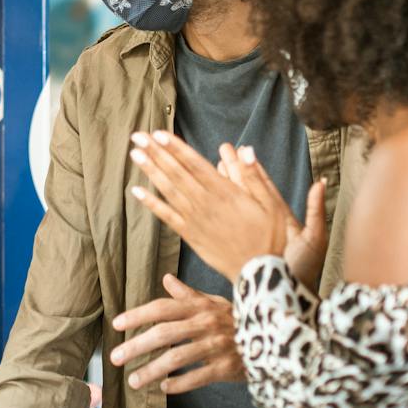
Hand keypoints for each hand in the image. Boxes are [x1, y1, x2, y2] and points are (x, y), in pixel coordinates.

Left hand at [112, 272, 242, 392]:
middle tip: (115, 357)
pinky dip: (179, 384)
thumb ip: (188, 294)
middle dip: (136, 346)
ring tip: (133, 381)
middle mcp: (206, 324)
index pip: (163, 308)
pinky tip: (164, 388)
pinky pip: (197, 377)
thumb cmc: (238, 320)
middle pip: (164, 333)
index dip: (138, 315)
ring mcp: (217, 346)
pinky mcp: (226, 367)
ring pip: (177, 358)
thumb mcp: (215, 303)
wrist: (275, 339)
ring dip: (152, 370)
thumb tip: (167, 279)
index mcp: (200, 307)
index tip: (117, 324)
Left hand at [128, 130, 289, 282]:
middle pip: (177, 174)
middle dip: (157, 153)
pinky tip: (137, 191)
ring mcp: (195, 220)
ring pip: (169, 191)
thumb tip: (244, 150)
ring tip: (135, 154)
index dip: (176, 148)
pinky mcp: (190, 235)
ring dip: (151, 171)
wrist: (257, 273)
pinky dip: (151, 203)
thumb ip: (255, 177)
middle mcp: (206, 204)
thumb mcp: (272, 205)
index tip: (158, 134)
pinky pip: (167, 216)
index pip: (195, 165)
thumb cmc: (268, 237)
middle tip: (138, 137)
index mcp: (226, 193)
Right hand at [220, 145, 328, 285]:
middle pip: (247, 190)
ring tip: (213, 163)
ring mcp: (252, 232)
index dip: (254, 169)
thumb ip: (316, 209)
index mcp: (281, 218)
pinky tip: (204, 195)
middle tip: (222, 149)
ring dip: (225, 183)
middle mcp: (265, 223)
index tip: (244, 150)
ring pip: (235, 203)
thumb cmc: (304, 272)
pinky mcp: (240, 245)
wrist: (289, 297)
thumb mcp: (314, 239)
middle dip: (235, 169)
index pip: (265, 187)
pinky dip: (219, 207)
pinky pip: (229, 221)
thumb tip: (322, 180)